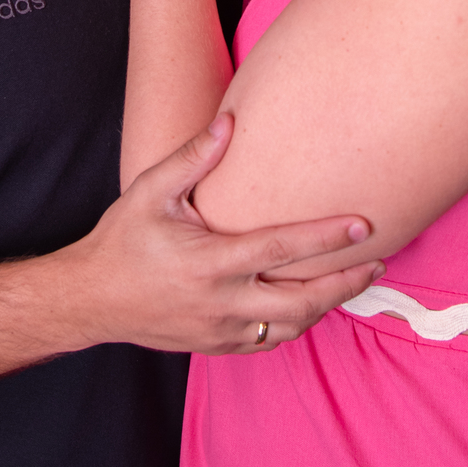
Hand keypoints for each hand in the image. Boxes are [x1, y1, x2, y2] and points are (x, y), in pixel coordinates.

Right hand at [70, 114, 384, 353]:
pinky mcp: (216, 345)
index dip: (326, 237)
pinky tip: (310, 303)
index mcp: (208, 261)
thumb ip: (194, 157)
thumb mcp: (150, 191)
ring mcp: (219, 329)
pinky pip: (268, 340)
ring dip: (326, 306)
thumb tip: (230, 121)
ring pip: (289, 326)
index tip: (363, 225)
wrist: (91, 299)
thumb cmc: (122, 240)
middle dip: (344, 284)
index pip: (281, 248)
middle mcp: (220, 301)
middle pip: (300, 300)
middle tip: (376, 263)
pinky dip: (295, 322)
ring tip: (353, 281)